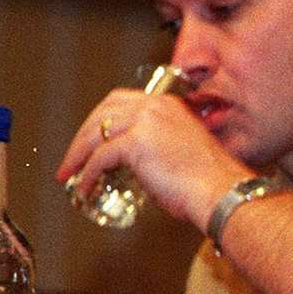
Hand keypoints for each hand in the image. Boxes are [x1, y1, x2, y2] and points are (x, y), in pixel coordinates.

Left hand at [57, 88, 250, 232]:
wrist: (221, 191)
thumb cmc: (210, 181)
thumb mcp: (182, 150)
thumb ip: (157, 146)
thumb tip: (132, 163)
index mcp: (169, 106)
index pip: (122, 102)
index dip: (101, 120)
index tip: (92, 139)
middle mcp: (155, 107)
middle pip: (103, 112)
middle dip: (83, 135)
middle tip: (74, 156)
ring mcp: (145, 122)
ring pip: (95, 133)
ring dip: (77, 154)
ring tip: (70, 173)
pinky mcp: (135, 143)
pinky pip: (99, 157)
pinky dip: (87, 174)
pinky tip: (85, 186)